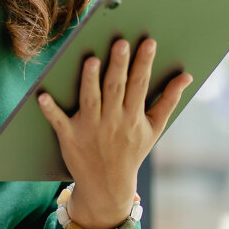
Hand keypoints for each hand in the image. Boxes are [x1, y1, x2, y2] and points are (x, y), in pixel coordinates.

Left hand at [37, 38, 192, 228]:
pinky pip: (58, 121)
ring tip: (92, 60)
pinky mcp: (69, 137)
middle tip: (121, 42)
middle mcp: (112, 122)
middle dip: (119, 65)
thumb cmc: (131, 151)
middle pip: (115, 88)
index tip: (149, 42)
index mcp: (133, 117)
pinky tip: (43, 95)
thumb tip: (186, 76)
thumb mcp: (154, 129)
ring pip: (90, 100)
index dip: (144, 63)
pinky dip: (50, 110)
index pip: (140, 85)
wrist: (107, 186)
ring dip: (90, 81)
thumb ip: (169, 101)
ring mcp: (90, 129)